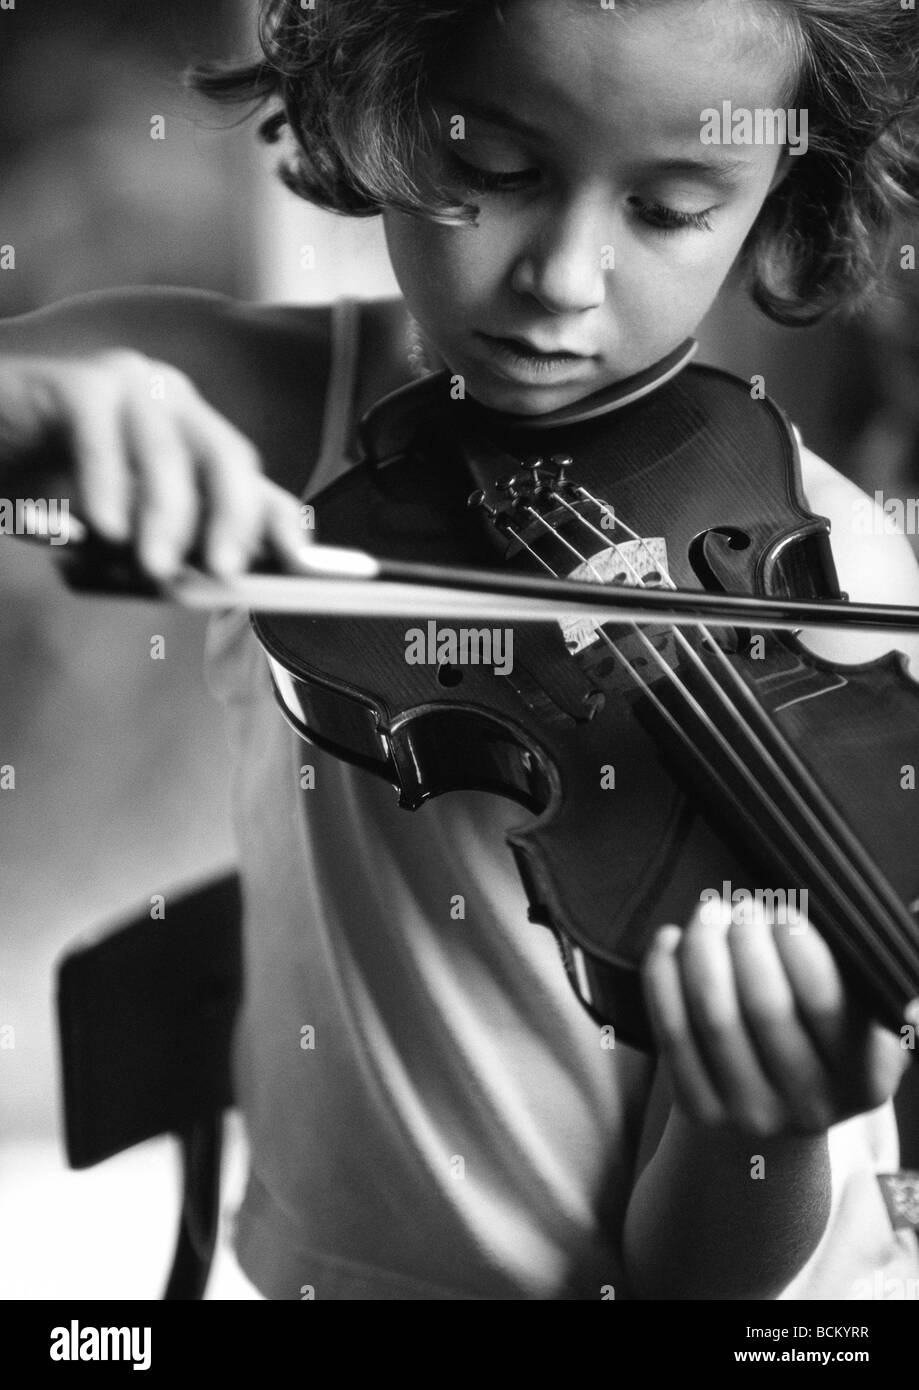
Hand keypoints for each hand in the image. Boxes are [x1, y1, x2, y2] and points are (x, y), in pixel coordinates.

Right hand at [0, 351, 309, 578]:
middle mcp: (172, 404)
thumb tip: (219, 580)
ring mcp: (128, 384)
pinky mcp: (77, 381)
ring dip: (166, 517)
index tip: (302, 565)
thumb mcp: (120, 527)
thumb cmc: (47, 488)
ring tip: (157, 568)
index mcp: (191, 438)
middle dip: (233, 519)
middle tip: (227, 573)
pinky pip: (103, 433)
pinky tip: (105, 527)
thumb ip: (165, 541)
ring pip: (169, 451)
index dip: (281, 519)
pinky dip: (106, 483)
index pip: (252, 478)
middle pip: (227, 457)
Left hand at [641, 896, 909, 1136]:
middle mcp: (811, 1106)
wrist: (780, 1109)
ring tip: (709, 913)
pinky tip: (669, 940)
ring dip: (704, 950)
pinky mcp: (702, 1110)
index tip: (782, 909)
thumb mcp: (871, 1020)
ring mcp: (752, 1114)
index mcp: (865, 1080)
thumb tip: (910, 910)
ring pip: (714, 1016)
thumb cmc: (826, 1040)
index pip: (828, 1003)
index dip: (798, 945)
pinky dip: (663, 977)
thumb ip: (873, 975)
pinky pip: (672, 1033)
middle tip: (741, 904)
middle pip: (765, 1005)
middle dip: (747, 940)